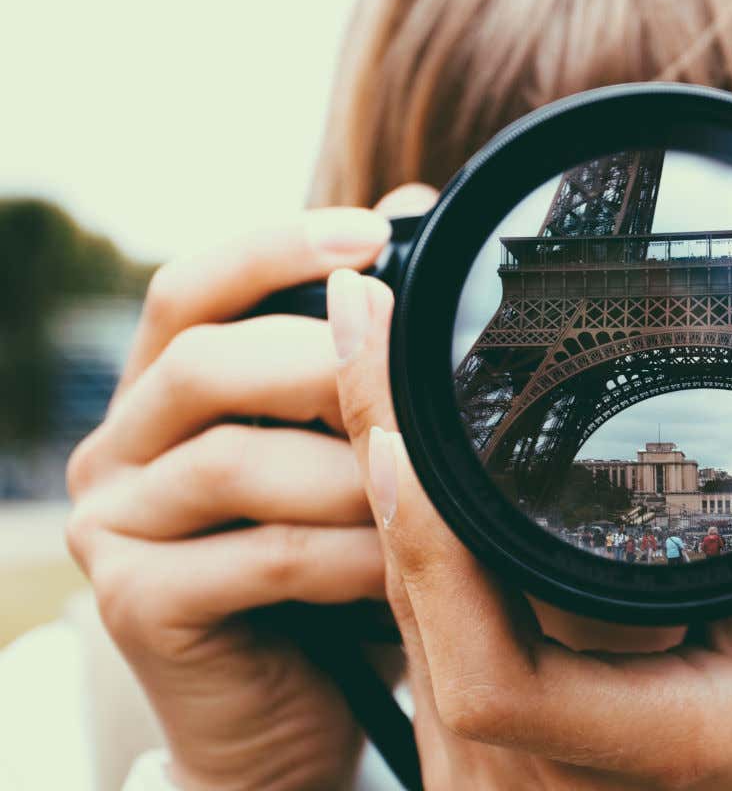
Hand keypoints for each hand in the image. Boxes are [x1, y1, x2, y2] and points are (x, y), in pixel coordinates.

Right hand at [64, 197, 431, 789]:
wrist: (283, 709)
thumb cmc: (322, 565)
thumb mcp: (341, 450)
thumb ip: (356, 351)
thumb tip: (407, 210)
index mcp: (162, 394)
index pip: (192, 289)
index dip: (274, 249)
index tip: (373, 232)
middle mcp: (118, 449)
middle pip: (206, 363)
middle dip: (324, 365)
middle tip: (415, 380)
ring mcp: (114, 530)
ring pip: (234, 463)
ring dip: (350, 471)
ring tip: (430, 486)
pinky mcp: (135, 607)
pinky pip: (259, 559)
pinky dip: (348, 555)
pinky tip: (407, 562)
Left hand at [329, 185, 731, 789]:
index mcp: (607, 752)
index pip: (486, 680)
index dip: (433, 554)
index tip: (403, 434)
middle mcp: (508, 760)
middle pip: (409, 594)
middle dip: (372, 444)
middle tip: (363, 312)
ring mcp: (467, 740)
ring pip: (395, 585)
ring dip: (374, 457)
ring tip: (365, 337)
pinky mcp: (453, 705)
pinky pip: (407, 592)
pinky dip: (396, 498)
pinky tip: (389, 418)